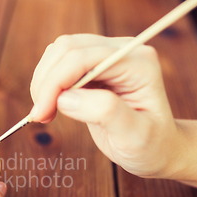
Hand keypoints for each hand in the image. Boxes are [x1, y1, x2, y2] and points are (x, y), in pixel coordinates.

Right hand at [29, 34, 182, 178]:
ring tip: (45, 113)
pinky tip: (51, 106)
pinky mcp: (92, 66)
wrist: (156, 147)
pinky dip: (47, 84)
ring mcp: (105, 56)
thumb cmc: (150, 145)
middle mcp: (121, 51)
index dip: (55, 82)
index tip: (41, 113)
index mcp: (137, 62)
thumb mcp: (135, 136)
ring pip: (58, 53)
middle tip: (40, 116)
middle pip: (66, 48)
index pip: (83, 58)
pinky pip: (59, 63)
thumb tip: (65, 98)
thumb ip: (105, 112)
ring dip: (43, 82)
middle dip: (46, 82)